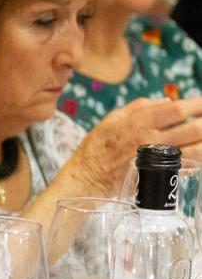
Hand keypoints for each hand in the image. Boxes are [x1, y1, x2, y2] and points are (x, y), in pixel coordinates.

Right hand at [68, 96, 201, 194]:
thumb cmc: (97, 147)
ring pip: (195, 150)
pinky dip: (198, 160)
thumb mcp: (112, 118)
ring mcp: (157, 160)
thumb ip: (140, 106)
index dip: (196, 104)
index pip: (176, 110)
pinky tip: (199, 153)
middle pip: (192, 129)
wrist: (88, 177)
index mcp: (139, 122)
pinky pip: (186, 167)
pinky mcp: (158, 176)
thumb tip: (167, 100)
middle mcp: (150, 140)